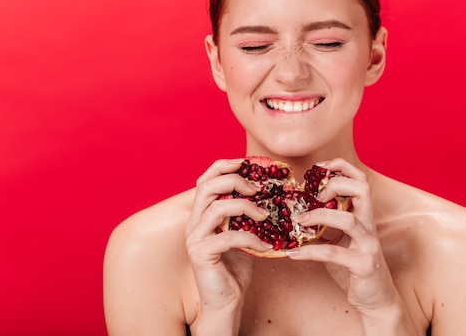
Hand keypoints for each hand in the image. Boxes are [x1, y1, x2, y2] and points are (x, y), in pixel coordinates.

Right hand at [185, 159, 271, 312]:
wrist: (227, 301)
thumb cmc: (236, 267)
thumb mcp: (244, 233)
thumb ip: (248, 214)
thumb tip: (272, 194)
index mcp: (202, 213)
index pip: (206, 179)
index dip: (225, 166)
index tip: (248, 163)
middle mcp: (194, 222)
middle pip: (206, 186)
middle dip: (234, 181)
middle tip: (257, 188)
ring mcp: (195, 237)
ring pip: (216, 208)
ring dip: (245, 207)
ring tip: (265, 216)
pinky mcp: (200, 253)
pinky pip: (227, 236)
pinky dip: (251, 238)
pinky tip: (266, 246)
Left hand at [286, 159, 404, 323]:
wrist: (375, 299)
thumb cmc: (354, 268)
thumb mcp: (338, 242)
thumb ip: (325, 227)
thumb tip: (296, 214)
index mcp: (364, 216)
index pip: (360, 180)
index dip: (341, 167)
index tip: (319, 168)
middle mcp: (369, 226)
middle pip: (363, 189)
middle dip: (335, 184)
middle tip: (313, 196)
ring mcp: (368, 245)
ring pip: (349, 220)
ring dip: (320, 215)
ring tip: (299, 220)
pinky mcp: (363, 265)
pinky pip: (333, 253)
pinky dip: (310, 252)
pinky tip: (293, 254)